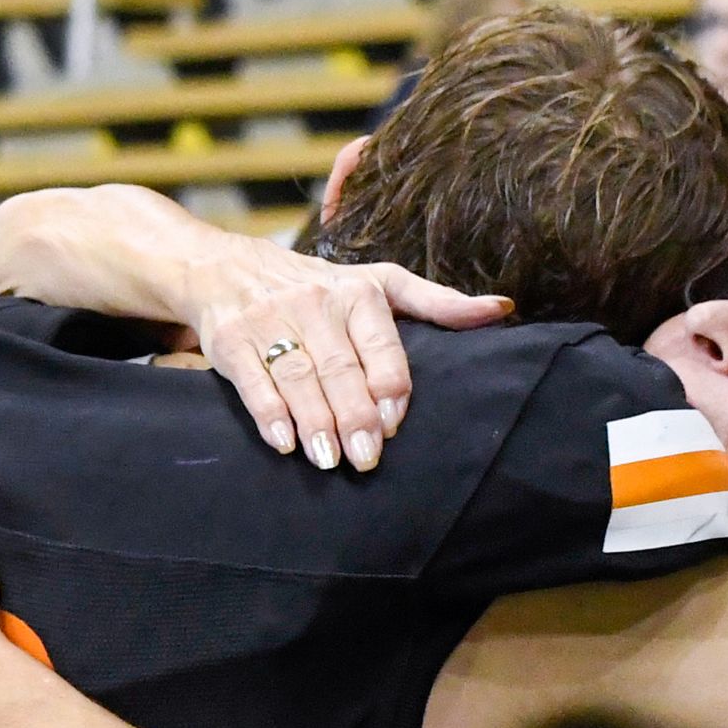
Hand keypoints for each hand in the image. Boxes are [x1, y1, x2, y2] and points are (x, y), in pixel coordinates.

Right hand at [186, 239, 509, 472]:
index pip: (380, 344)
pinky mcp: (230, 340)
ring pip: (298, 377)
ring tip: (329, 460)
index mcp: (358, 292)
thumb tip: (502, 309)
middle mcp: (314, 302)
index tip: (392, 422)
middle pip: (339, 367)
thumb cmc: (317, 285)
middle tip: (366, 459)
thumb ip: (437, 302)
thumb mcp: (379, 283)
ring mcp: (270, 321)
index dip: (387, 385)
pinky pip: (252, 381)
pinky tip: (284, 443)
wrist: (225, 267)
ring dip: (314, 421)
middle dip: (353, 415)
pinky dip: (267, 413)